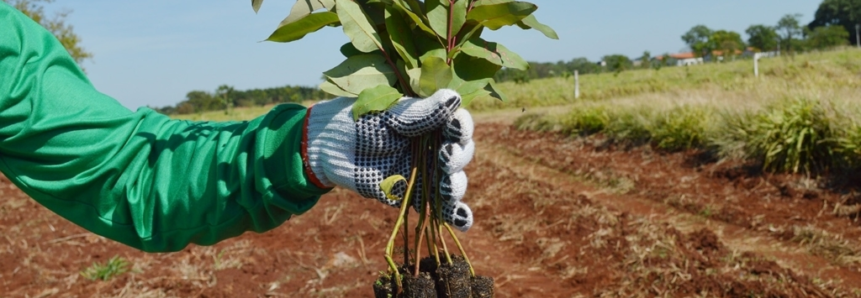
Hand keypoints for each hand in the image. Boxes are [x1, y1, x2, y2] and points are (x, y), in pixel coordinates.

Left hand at [303, 89, 474, 230]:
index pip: (459, 124)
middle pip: (462, 153)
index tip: (453, 129)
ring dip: (457, 185)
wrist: (329, 147)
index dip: (463, 127)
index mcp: (432, 120)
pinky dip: (456, 215)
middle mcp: (435, 145)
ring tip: (447, 187)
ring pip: (455, 180)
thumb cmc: (358, 120)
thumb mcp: (389, 114)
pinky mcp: (417, 195)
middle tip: (444, 157)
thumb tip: (454, 98)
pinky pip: (442, 207)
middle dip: (458, 157)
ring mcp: (427, 172)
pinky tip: (462, 220)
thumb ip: (421, 112)